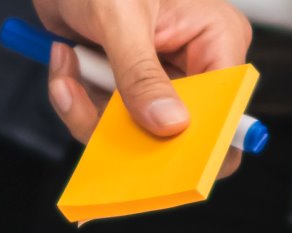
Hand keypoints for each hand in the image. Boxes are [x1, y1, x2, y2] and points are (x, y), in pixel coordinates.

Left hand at [31, 0, 250, 140]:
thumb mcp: (120, 19)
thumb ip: (141, 74)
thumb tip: (169, 124)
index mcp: (217, 39)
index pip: (227, 103)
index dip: (203, 137)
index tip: (167, 154)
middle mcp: (194, 62)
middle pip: (177, 129)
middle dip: (126, 126)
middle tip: (92, 108)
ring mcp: (157, 76)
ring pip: (134, 130)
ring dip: (89, 108)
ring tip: (66, 71)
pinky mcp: (125, 84)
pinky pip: (105, 117)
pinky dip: (76, 98)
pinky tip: (65, 63)